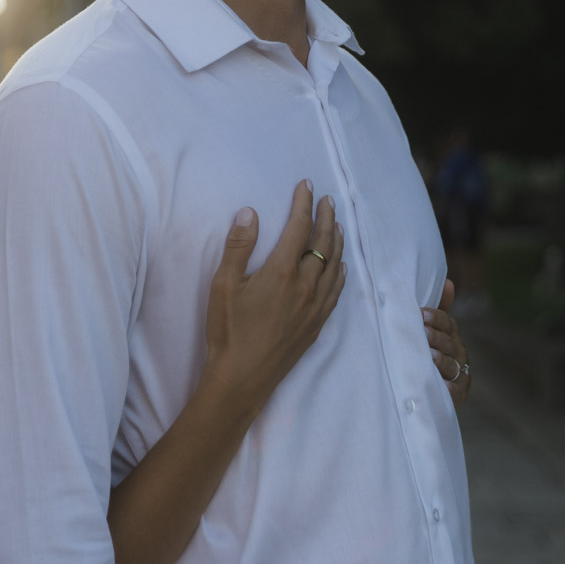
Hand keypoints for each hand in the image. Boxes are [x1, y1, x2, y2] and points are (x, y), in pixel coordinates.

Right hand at [202, 180, 345, 419]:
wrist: (243, 377)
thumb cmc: (228, 331)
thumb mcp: (223, 285)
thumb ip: (238, 246)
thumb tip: (249, 212)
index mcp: (281, 271)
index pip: (299, 227)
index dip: (304, 204)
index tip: (307, 186)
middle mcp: (305, 285)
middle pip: (323, 243)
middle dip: (326, 217)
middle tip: (328, 200)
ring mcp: (315, 306)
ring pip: (335, 265)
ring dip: (337, 241)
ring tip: (337, 225)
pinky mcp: (317, 323)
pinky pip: (337, 290)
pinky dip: (341, 271)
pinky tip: (341, 266)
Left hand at [422, 279, 470, 404]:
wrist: (433, 389)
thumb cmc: (430, 352)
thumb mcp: (432, 330)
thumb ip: (438, 309)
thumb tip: (448, 282)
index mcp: (451, 335)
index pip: (447, 323)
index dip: (436, 318)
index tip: (421, 314)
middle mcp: (458, 352)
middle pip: (448, 343)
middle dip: (436, 337)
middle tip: (423, 333)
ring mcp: (459, 373)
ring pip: (450, 365)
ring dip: (441, 360)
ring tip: (430, 356)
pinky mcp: (458, 393)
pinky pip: (453, 390)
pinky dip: (447, 388)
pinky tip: (440, 384)